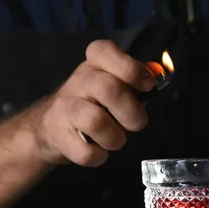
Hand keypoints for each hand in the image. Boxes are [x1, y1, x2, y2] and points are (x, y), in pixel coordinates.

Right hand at [30, 40, 153, 166]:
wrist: (50, 128)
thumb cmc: (93, 104)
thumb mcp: (113, 84)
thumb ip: (135, 80)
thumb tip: (158, 74)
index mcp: (94, 64)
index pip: (104, 50)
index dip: (131, 68)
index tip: (147, 85)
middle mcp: (78, 82)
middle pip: (109, 89)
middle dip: (132, 112)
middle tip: (136, 123)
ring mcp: (64, 108)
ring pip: (96, 122)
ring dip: (116, 138)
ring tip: (115, 139)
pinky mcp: (57, 135)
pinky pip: (85, 152)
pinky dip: (98, 157)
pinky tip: (98, 151)